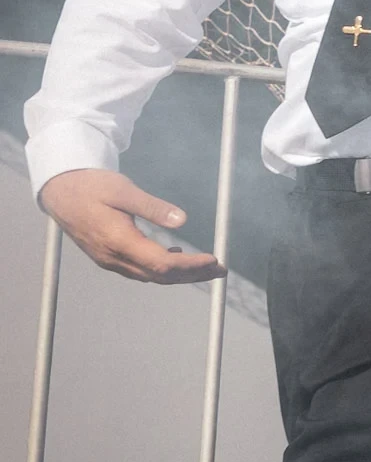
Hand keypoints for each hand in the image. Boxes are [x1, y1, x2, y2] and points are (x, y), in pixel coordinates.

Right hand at [38, 169, 223, 284]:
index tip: (213, 260)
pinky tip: (176, 256)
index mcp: (118, 241)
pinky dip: (162, 268)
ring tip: (206, 267)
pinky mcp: (107, 256)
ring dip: (179, 274)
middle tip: (219, 270)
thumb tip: (182, 220)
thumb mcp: (123, 191)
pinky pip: (139, 270)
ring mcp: (108, 259)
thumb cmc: (91, 186)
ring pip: (150, 275)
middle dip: (192, 275)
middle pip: (159, 275)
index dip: (190, 266)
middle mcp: (112, 257)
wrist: (60, 190)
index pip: (161, 264)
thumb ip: (152, 207)